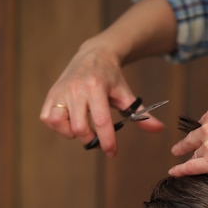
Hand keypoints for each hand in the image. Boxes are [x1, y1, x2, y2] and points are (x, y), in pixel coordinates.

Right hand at [40, 38, 163, 156]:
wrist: (94, 54)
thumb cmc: (111, 78)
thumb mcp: (126, 94)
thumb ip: (141, 114)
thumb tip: (159, 129)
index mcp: (96, 87)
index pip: (101, 122)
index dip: (107, 142)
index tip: (112, 153)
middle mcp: (76, 88)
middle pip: (80, 129)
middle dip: (91, 140)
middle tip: (98, 138)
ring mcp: (61, 91)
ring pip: (61, 124)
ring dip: (72, 133)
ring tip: (83, 128)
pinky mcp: (51, 94)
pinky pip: (48, 119)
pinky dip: (59, 127)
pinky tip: (70, 122)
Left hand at [169, 104, 207, 175]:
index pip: (204, 124)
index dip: (204, 134)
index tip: (201, 139)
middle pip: (194, 139)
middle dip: (186, 145)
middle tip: (177, 149)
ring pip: (196, 155)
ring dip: (195, 160)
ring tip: (189, 167)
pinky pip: (190, 167)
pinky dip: (180, 170)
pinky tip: (174, 172)